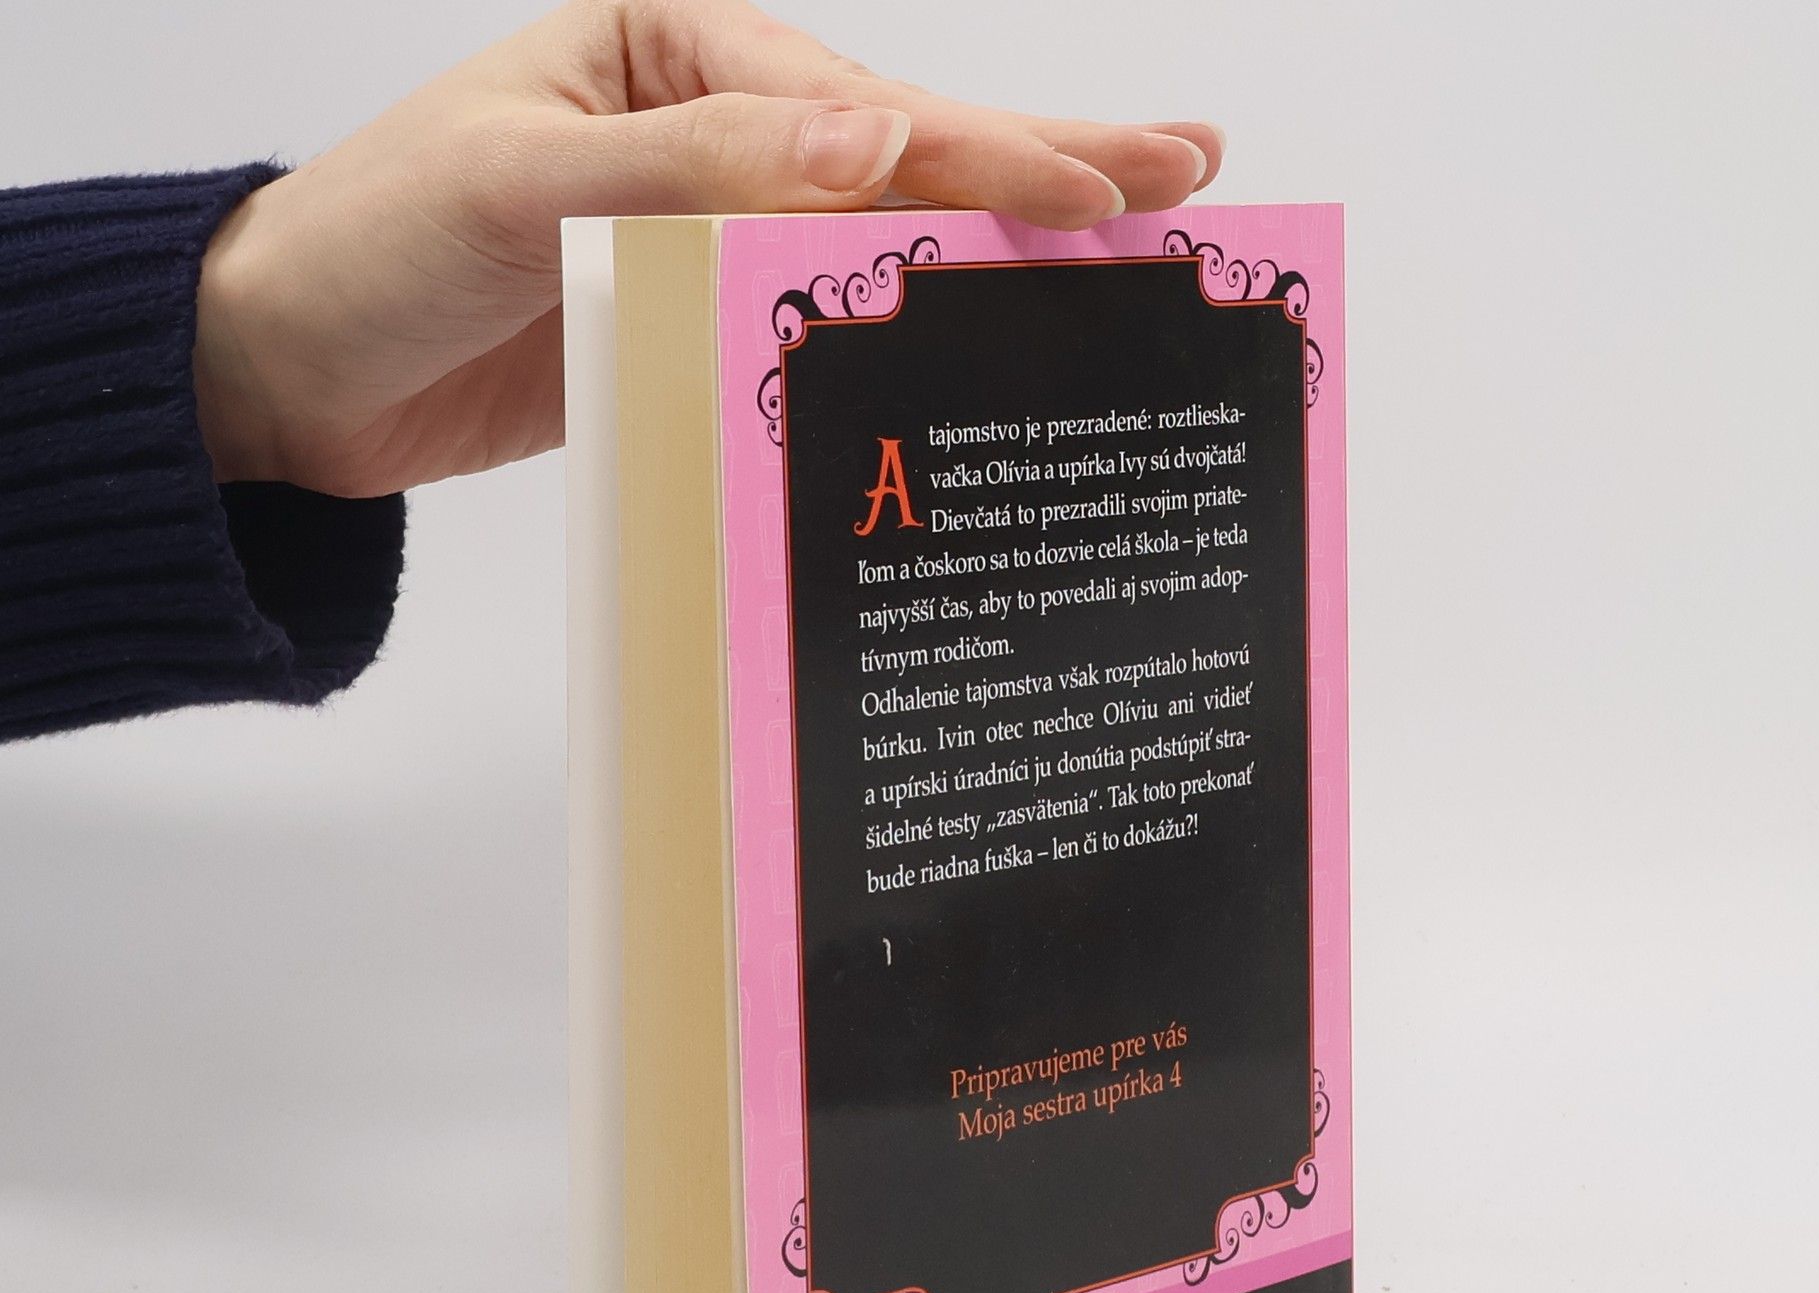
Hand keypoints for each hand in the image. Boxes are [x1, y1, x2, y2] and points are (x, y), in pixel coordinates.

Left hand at [192, 0, 1223, 498]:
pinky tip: (993, 336)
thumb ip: (692, 169)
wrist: (285, 372)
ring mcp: (712, 226)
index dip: (988, 157)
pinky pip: (828, 320)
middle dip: (1048, 164)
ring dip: (1005, 243)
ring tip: (1132, 235)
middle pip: (906, 151)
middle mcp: (711, 128)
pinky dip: (915, 331)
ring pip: (886, 235)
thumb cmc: (373, 250)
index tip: (1108, 193)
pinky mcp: (698, 318)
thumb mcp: (521, 187)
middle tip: (1190, 170)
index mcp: (676, 51)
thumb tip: (871, 146)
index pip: (863, 111)